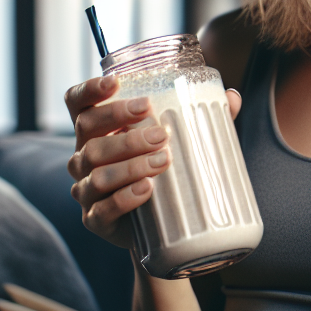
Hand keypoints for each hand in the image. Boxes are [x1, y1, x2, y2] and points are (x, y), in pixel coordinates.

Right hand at [65, 77, 241, 247]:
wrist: (163, 227)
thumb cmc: (165, 172)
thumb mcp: (179, 142)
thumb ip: (200, 119)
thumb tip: (232, 96)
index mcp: (97, 131)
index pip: (78, 104)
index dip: (89, 90)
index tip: (115, 83)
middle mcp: (84, 157)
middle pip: (87, 132)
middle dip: (121, 124)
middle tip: (159, 131)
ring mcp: (86, 190)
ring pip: (96, 172)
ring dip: (130, 163)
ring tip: (164, 159)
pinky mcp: (95, 220)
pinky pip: (102, 209)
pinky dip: (124, 198)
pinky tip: (146, 189)